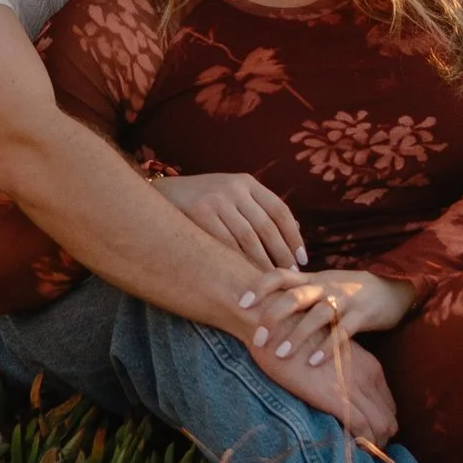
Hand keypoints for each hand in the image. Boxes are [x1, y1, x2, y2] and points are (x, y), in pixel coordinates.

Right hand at [156, 167, 306, 272]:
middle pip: (266, 226)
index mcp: (246, 182)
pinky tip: (246, 276)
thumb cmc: (201, 199)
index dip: (294, 236)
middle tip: (291, 276)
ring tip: (272, 281)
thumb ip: (260, 208)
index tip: (302, 259)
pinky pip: (226, 243)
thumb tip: (298, 228)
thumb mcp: (232, 193)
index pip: (280, 210)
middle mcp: (234, 188)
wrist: (160, 193)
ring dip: (263, 262)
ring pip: (248, 238)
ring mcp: (217, 199)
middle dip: (281, 254)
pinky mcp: (200, 213)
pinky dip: (239, 262)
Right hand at [238, 319, 399, 446]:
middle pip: (390, 421)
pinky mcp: (335, 397)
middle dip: (381, 441)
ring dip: (373, 447)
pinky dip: (360, 443)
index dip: (382, 425)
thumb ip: (344, 374)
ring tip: (357, 456)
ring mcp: (354, 387)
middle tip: (365, 453)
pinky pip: (362, 429)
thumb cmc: (298, 341)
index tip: (369, 438)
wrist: (278, 325)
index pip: (389, 406)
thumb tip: (343, 395)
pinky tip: (348, 449)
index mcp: (370, 366)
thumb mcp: (332, 356)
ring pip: (381, 428)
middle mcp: (368, 377)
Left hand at [242, 265, 416, 351]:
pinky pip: (344, 331)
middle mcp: (325, 286)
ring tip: (281, 355)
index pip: (279, 275)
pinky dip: (328, 347)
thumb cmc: (345, 291)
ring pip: (318, 314)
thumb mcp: (319, 286)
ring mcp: (345, 300)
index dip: (258, 286)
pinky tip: (315, 362)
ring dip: (298, 335)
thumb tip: (258, 303)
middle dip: (273, 316)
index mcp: (311, 279)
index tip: (240, 304)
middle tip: (257, 339)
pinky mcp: (363, 315)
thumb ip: (294, 292)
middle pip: (295, 296)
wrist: (391, 288)